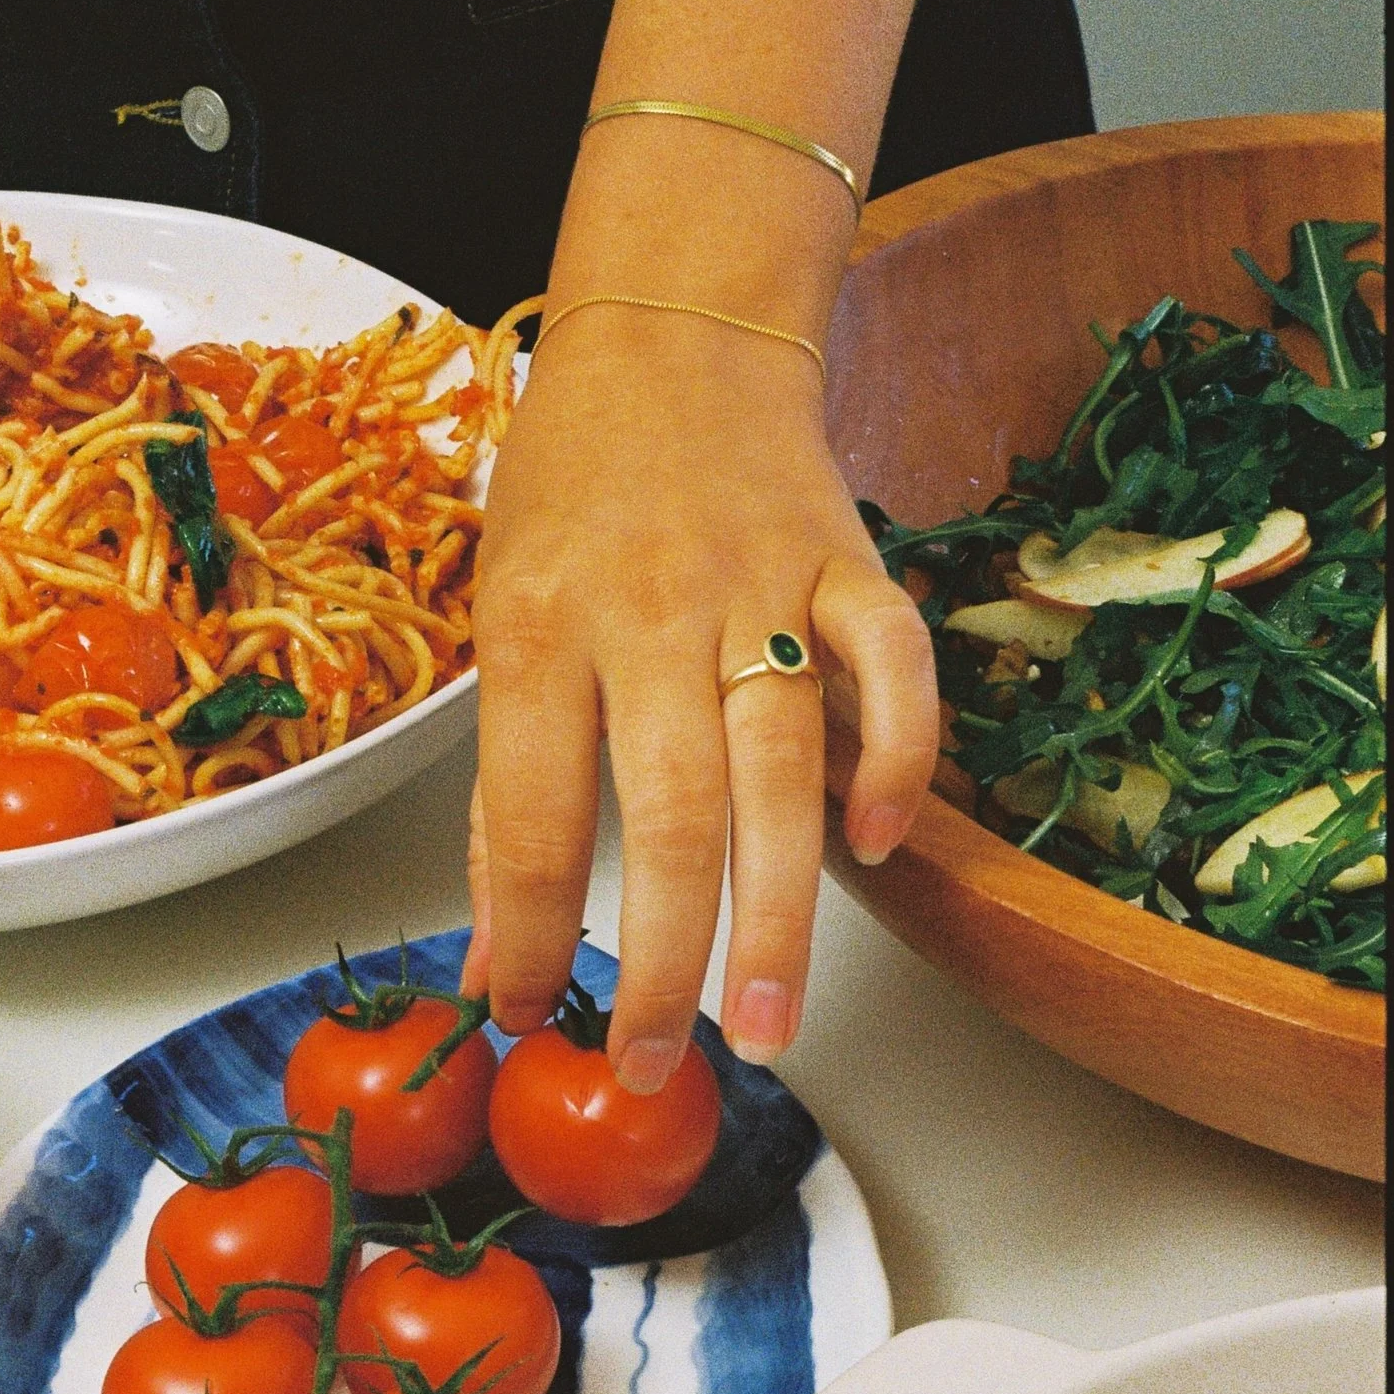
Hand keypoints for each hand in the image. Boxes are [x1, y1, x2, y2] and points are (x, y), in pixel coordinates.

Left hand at [463, 306, 936, 1084]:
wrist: (677, 332)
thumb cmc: (574, 489)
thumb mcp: (501, 617)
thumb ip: (507, 785)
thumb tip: (495, 948)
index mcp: (540, 628)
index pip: (529, 811)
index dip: (524, 928)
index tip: (521, 1011)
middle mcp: (650, 611)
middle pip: (668, 812)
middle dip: (666, 958)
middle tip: (659, 1061)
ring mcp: (761, 585)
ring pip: (780, 768)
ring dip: (781, 911)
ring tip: (773, 1023)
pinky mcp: (849, 563)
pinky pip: (892, 670)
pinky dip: (898, 758)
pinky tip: (881, 844)